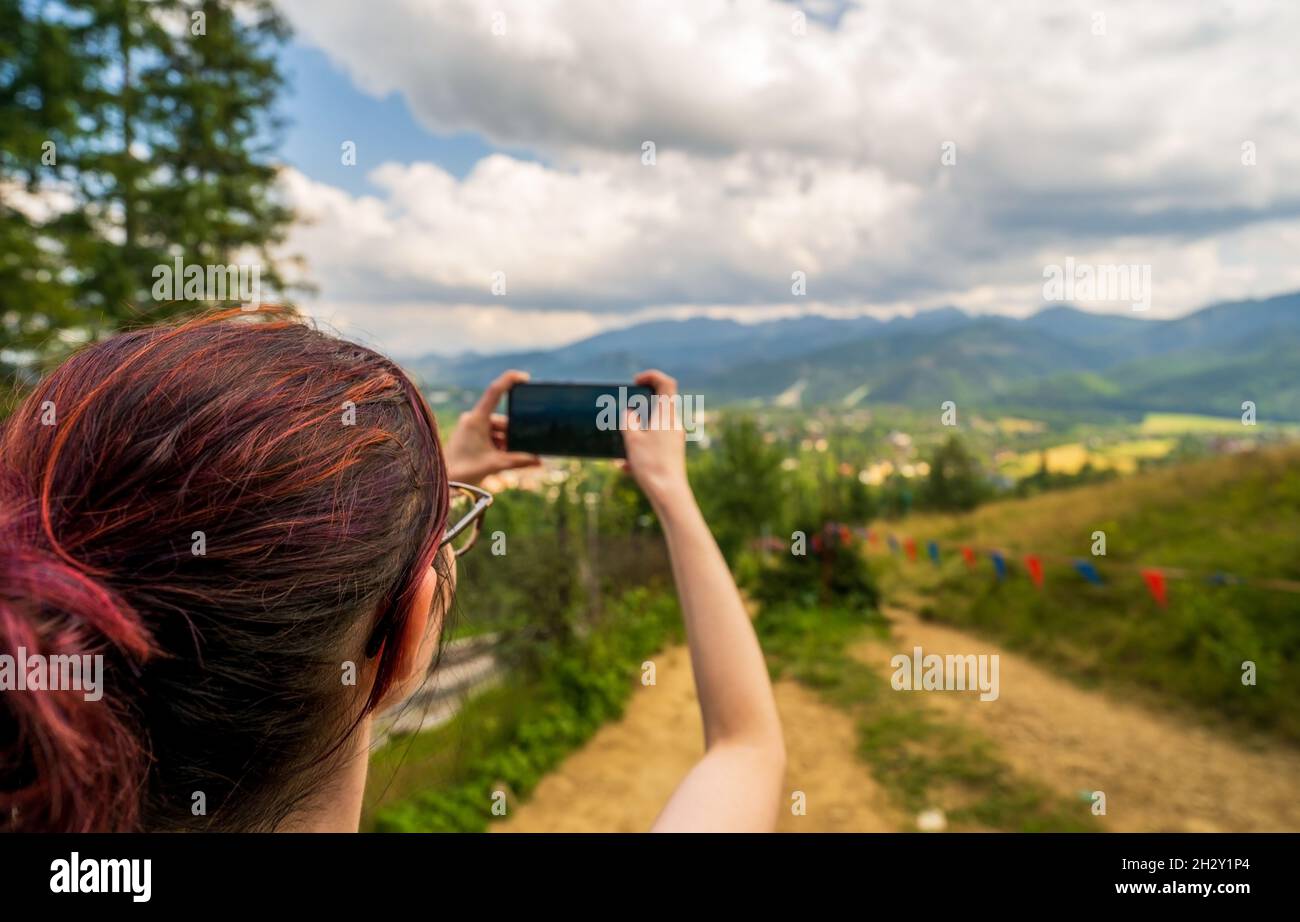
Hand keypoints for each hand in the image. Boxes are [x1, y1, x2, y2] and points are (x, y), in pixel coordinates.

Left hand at [443, 370, 540, 484]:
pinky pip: (488, 434)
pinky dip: (497, 444)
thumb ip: (519, 460)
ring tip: (505, 459)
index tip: (525, 377)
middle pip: (501, 420)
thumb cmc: (465, 471)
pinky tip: (500, 458)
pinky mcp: (468, 435)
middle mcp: (472, 419)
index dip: (510, 380)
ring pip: (496, 429)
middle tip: (519, 449)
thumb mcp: (496, 464)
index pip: (495, 391)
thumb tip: (539, 460)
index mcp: (477, 419)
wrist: (444, 482)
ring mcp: (469, 426)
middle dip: (512, 434)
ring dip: (505, 442)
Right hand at [621, 369, 692, 510]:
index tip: (635, 381)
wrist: (669, 493)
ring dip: (637, 432)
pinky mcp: (672, 453)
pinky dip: (640, 449)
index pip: (666, 383)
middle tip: (624, 414)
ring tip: (622, 445)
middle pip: (659, 405)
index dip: (651, 376)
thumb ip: (628, 421)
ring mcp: (674, 439)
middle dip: (639, 408)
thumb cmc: (651, 464)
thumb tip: (630, 413)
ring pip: (653, 427)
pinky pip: (654, 445)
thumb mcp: (632, 439)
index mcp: (666, 414)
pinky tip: (625, 467)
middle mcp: (674, 424)